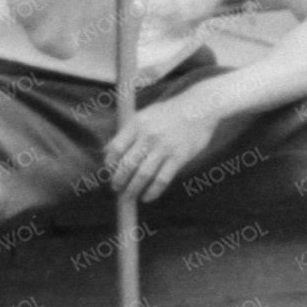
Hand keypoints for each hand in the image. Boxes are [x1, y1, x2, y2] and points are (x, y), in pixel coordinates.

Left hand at [105, 83, 224, 204]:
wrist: (198, 109)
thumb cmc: (169, 112)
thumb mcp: (145, 114)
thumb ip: (128, 131)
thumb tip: (109, 151)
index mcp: (137, 123)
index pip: (116, 147)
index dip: (109, 163)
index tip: (108, 170)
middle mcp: (148, 136)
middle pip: (127, 164)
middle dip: (118, 180)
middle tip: (115, 187)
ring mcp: (164, 147)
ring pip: (142, 175)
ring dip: (132, 189)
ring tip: (127, 196)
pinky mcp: (178, 157)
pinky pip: (162, 180)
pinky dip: (152, 192)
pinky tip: (146, 197)